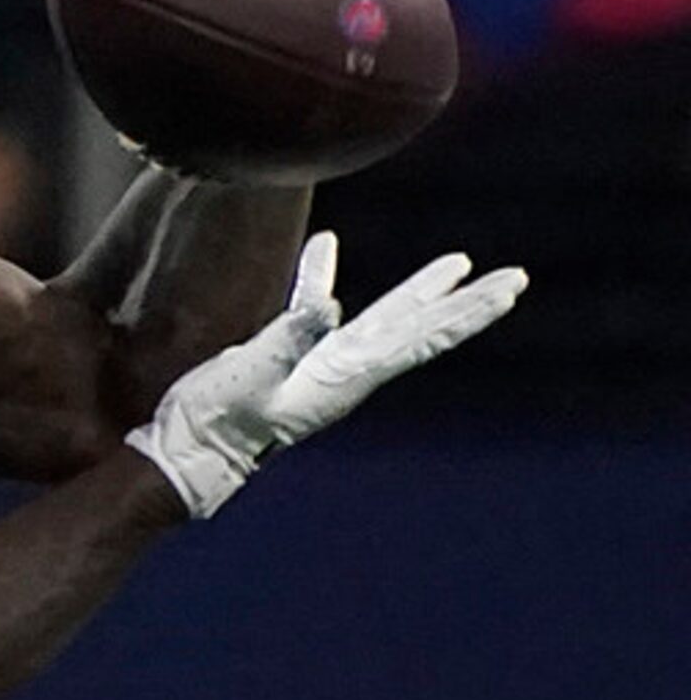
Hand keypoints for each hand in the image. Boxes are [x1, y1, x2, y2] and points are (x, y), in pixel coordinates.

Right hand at [130, 232, 527, 516]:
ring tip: (456, 264)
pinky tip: (325, 246)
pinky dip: (322, 276)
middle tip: (515, 277)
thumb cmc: (215, 423)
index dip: (464, 314)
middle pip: (420, 328)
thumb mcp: (250, 377)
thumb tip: (327, 302)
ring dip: (421, 292)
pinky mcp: (288, 356)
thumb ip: (287, 339)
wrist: (185, 453)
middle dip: (466, 303)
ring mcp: (321, 365)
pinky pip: (316, 308)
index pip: (420, 337)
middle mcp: (347, 371)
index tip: (506, 290)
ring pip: (385, 319)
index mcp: (346, 376)